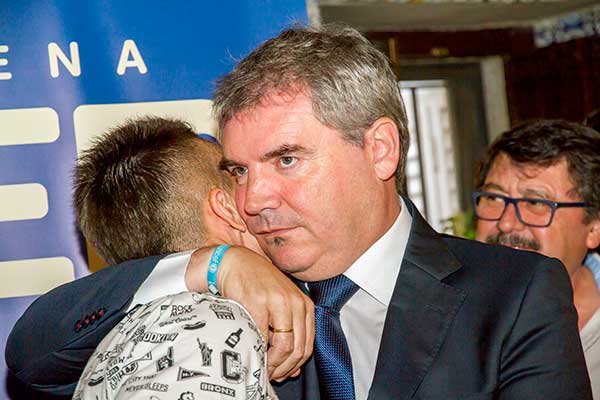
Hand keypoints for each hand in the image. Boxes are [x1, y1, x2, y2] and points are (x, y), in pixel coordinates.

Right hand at [185, 246, 313, 380]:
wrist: (236, 264)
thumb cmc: (258, 287)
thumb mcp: (280, 307)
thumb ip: (290, 334)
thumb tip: (293, 371)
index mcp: (304, 304)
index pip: (307, 346)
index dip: (294, 366)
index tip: (281, 374)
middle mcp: (295, 303)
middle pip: (297, 349)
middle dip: (284, 369)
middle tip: (270, 376)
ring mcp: (277, 303)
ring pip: (284, 347)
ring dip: (273, 364)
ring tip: (262, 369)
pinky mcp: (258, 304)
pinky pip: (262, 338)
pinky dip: (258, 352)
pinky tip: (251, 354)